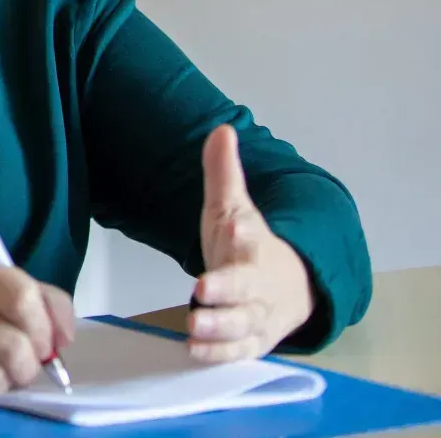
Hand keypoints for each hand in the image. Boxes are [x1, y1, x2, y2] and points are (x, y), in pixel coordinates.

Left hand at [190, 124, 314, 361]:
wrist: (289, 288)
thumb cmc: (248, 245)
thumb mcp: (232, 207)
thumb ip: (223, 173)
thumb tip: (221, 129)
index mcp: (255, 246)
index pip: (251, 239)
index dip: (243, 234)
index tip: (234, 227)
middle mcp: (258, 283)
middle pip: (246, 287)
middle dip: (228, 290)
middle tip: (203, 289)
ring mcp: (256, 315)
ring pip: (241, 324)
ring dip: (219, 326)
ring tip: (194, 326)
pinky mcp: (250, 341)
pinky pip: (236, 351)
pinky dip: (218, 354)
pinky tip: (194, 350)